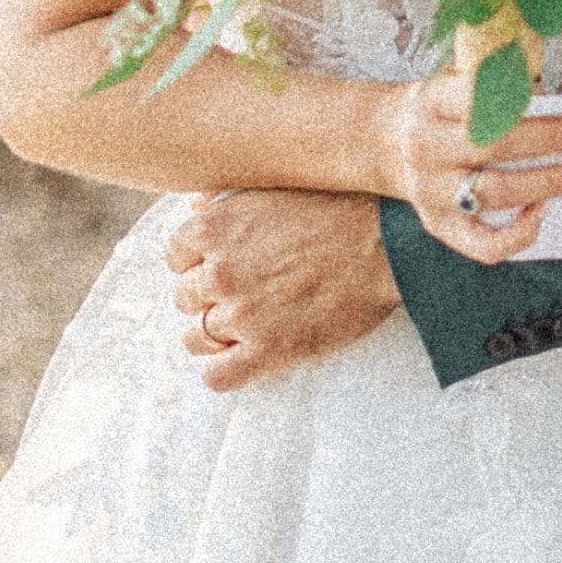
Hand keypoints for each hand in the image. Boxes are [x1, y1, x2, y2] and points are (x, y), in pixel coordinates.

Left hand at [166, 188, 400, 388]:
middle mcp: (220, 271)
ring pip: (195, 338)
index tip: (219, 263)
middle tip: (242, 293)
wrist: (386, 244)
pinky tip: (243, 358)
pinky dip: (224, 370)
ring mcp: (242, 314)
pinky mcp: (269, 351)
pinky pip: (218, 377)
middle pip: (184, 298)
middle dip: (207, 297)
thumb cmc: (337, 206)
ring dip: (214, 334)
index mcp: (215, 228)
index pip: (175, 256)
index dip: (197, 261)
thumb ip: (225, 196)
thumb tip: (196, 205)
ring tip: (243, 327)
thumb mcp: (274, 185)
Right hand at [376, 72, 561, 261]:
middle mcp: (425, 147)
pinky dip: (519, 235)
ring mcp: (430, 192)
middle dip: (551, 140)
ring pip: (495, 192)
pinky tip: (543, 213)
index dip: (525, 97)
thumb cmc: (439, 108)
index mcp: (431, 102)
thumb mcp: (454, 79)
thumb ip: (495, 84)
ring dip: (546, 184)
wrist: (386, 141)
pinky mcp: (437, 226)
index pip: (478, 95)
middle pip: (495, 145)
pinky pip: (482, 246)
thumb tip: (552, 100)